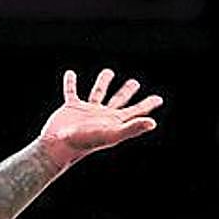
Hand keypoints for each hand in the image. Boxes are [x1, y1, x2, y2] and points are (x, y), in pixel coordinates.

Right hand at [39, 69, 162, 159]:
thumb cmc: (84, 142)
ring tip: (108, 72)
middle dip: (127, 91)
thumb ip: (132, 128)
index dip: (148, 105)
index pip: (136, 111)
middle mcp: (102, 116)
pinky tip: (70, 74)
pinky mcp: (70, 108)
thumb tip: (152, 123)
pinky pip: (71, 92)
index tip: (159, 98)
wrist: (58, 146)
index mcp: (114, 121)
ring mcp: (86, 111)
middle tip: (134, 83)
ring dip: (103, 82)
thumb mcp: (111, 133)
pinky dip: (70, 83)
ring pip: (97, 93)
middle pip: (118, 100)